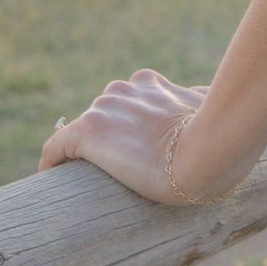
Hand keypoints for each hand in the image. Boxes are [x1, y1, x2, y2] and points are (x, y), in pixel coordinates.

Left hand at [37, 70, 233, 205]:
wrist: (207, 151)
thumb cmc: (216, 135)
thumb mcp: (206, 108)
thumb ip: (197, 98)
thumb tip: (199, 94)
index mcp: (150, 84)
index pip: (126, 102)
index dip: (125, 126)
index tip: (129, 147)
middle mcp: (124, 89)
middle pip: (102, 116)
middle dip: (109, 139)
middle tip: (117, 170)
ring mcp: (105, 108)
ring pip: (83, 133)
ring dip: (87, 153)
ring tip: (92, 182)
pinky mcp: (88, 131)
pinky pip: (57, 147)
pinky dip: (52, 162)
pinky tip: (51, 177)